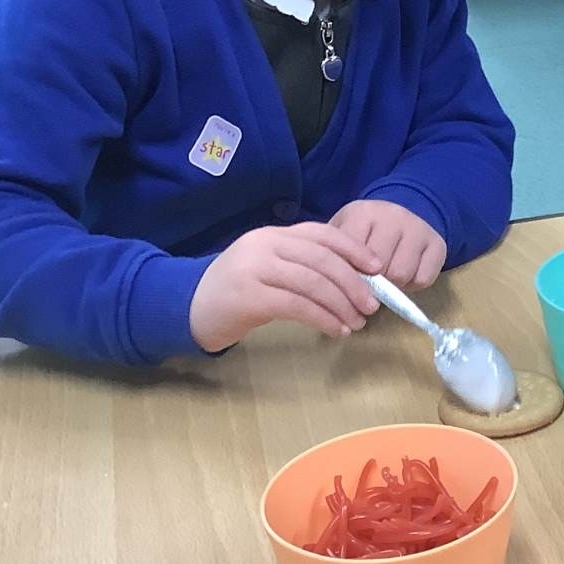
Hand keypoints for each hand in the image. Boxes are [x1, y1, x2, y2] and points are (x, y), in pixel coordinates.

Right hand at [189, 223, 382, 353]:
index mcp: (273, 234)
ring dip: (342, 305)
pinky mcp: (249, 297)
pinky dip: (323, 318)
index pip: (322, 233)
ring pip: (313, 283)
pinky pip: (297, 306)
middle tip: (372, 305)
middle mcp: (265, 245)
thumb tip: (354, 279)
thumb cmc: (236, 290)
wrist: (185, 307)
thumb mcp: (269, 267)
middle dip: (353, 283)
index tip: (377, 268)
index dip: (354, 249)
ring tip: (357, 323)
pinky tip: (335, 330)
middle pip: (322, 259)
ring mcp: (255, 269)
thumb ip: (302, 264)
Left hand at [330, 199, 447, 290]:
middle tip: (368, 282)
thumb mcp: (343, 232)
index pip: (352, 252)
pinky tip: (406, 275)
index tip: (347, 278)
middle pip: (378, 267)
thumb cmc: (365, 231)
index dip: (348, 272)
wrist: (404, 212)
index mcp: (364, 213)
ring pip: (401, 274)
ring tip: (387, 278)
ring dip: (393, 285)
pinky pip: (423, 278)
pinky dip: (413, 285)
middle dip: (371, 282)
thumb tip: (334, 282)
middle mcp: (394, 216)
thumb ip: (335, 253)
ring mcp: (419, 229)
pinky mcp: (438, 245)